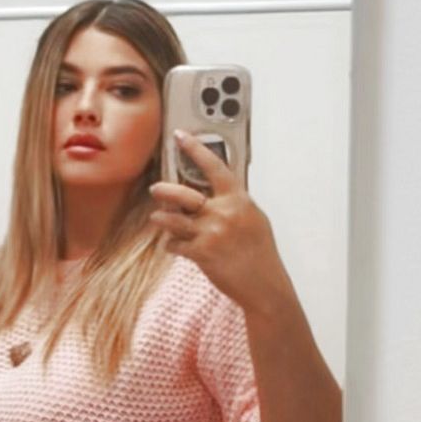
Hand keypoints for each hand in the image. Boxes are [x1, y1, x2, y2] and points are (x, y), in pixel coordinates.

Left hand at [147, 129, 291, 315]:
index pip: (214, 166)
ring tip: (158, 218)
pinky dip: (171, 244)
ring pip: (171, 219)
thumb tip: (216, 192)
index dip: (195, 148)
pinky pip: (173, 244)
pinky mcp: (201, 253)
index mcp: (239, 199)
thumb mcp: (254, 219)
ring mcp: (211, 233)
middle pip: (182, 193)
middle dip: (163, 190)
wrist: (264, 285)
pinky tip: (174, 246)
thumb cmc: (260, 253)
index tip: (180, 136)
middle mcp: (223, 213)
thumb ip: (234, 203)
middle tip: (156, 189)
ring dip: (161, 219)